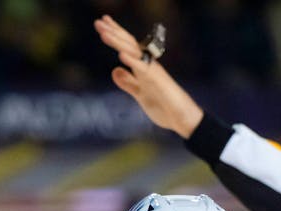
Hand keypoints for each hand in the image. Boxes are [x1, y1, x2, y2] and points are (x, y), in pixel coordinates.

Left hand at [94, 15, 203, 138]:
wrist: (182, 118)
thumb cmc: (165, 107)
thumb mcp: (140, 94)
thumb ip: (128, 83)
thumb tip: (115, 70)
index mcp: (143, 67)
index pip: (127, 47)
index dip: (115, 34)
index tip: (101, 24)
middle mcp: (148, 65)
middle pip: (129, 44)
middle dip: (113, 32)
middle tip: (98, 22)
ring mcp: (153, 72)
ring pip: (134, 53)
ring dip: (119, 42)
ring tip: (104, 32)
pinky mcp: (158, 82)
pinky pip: (144, 69)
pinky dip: (132, 61)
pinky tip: (121, 54)